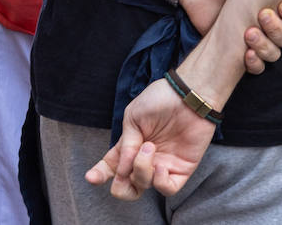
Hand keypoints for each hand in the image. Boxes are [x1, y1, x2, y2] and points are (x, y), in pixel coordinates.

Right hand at [84, 77, 214, 199]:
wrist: (189, 93)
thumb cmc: (161, 99)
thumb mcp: (133, 118)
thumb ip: (126, 145)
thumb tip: (121, 171)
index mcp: (130, 147)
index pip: (110, 168)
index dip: (99, 175)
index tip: (92, 177)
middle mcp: (144, 159)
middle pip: (125, 187)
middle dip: (121, 185)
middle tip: (126, 166)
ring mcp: (162, 164)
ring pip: (143, 186)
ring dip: (141, 170)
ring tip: (150, 146)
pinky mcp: (182, 167)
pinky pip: (167, 189)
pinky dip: (160, 181)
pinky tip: (161, 165)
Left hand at [241, 1, 281, 73]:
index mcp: (279, 11)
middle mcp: (272, 30)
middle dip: (276, 28)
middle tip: (263, 15)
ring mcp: (260, 46)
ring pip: (273, 53)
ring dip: (263, 44)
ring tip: (250, 33)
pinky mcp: (245, 59)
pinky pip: (258, 67)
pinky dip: (255, 62)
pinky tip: (247, 53)